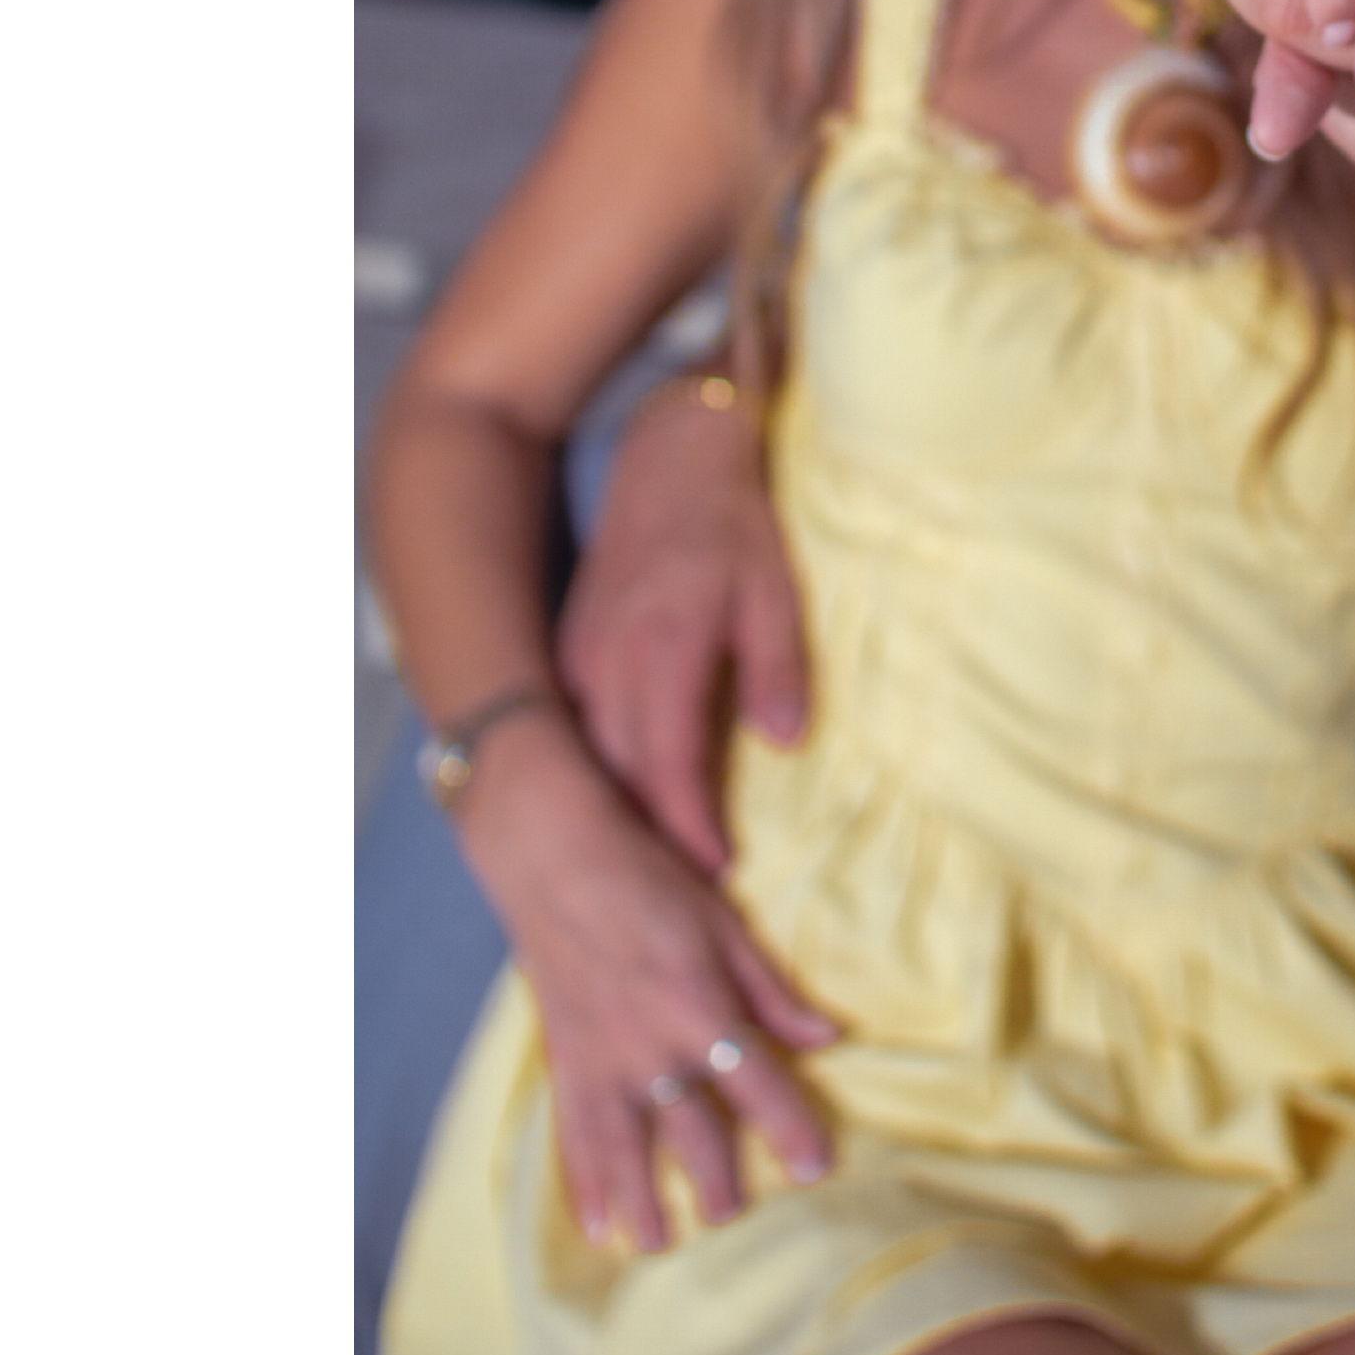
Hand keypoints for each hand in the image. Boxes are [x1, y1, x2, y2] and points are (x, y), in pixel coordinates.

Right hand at [459, 716, 838, 1250]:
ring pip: (629, 1148)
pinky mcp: (565, 1059)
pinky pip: (575, 1134)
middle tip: (734, 1213)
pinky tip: (594, 1224)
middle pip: (694, 1131)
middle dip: (717, 1180)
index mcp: (702, 1007)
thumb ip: (773, 990)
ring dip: (646, 1200)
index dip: (789, 1129)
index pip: (758, 1083)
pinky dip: (584, 1183)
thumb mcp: (725, 925)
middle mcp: (652, 1046)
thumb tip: (828, 1036)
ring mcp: (603, 1059)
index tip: (815, 1169)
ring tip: (664, 1242)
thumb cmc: (651, 881)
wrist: (557, 862)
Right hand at [558, 379, 807, 874]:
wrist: (670, 461)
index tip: (718, 872)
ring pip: (593, 761)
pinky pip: (581, 732)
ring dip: (626, 813)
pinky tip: (633, 801)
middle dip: (654, 841)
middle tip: (693, 893)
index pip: (666, 767)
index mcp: (663, 649)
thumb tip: (784, 743)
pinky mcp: (570, 653)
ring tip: (666, 863)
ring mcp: (580, 659)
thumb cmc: (733, 525)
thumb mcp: (775, 591)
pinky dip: (606, 773)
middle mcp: (607, 663)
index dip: (689, 829)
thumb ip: (778, 668)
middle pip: (620, 778)